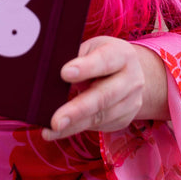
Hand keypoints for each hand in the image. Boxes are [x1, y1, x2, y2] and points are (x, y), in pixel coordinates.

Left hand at [41, 36, 168, 140]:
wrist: (131, 74)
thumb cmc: (102, 57)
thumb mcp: (92, 49)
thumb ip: (76, 57)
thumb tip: (49, 70)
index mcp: (122, 55)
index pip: (104, 61)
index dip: (85, 68)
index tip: (64, 73)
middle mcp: (131, 79)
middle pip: (104, 96)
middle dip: (78, 109)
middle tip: (56, 120)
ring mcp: (131, 102)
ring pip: (100, 116)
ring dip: (74, 125)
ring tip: (51, 130)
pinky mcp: (124, 119)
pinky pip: (99, 126)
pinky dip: (76, 129)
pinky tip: (59, 130)